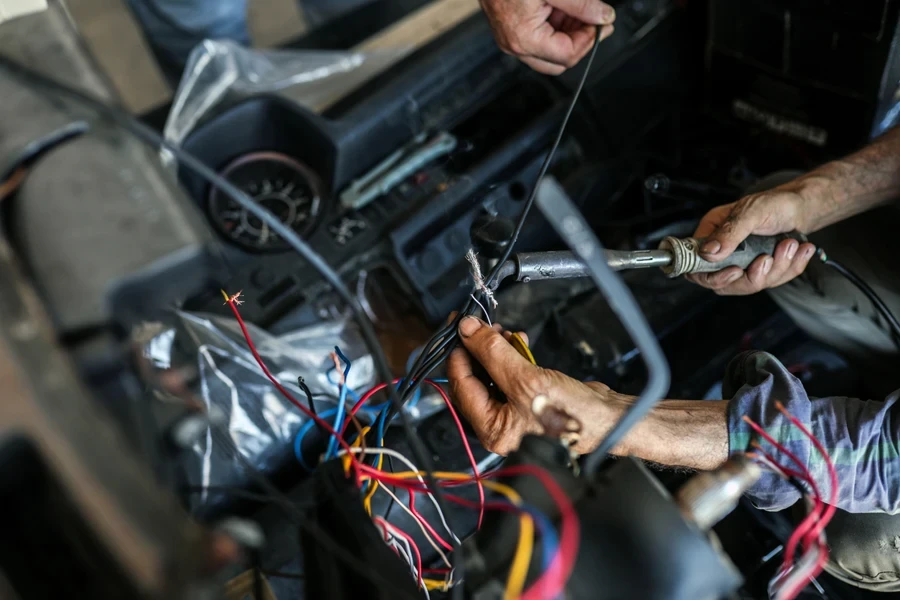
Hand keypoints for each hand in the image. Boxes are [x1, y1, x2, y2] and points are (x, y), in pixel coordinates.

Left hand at [447, 316, 612, 454]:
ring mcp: (514, 413)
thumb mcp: (526, 379)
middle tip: (480, 327)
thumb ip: (493, 353)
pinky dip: (512, 357)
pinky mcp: (529, 401)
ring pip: (492, 375)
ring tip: (504, 333)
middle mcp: (500, 424)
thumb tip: (468, 331)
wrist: (610, 419)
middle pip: (474, 380)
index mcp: (492, 429)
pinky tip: (519, 342)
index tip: (460, 328)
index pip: (461, 385)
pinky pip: (510, 376)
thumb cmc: (572, 413)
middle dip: (478, 350)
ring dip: (496, 351)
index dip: (459, 353)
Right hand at [479, 0, 615, 74]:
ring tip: (578, 10)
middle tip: (595, 21)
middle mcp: (515, 45)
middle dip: (580, 41)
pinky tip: (562, 9)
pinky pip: (539, 39)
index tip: (603, 23)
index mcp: (524, 38)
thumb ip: (582, 5)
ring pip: (550, 52)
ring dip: (569, 34)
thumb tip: (603, 17)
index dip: (590, 40)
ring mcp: (511, 39)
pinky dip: (556, 27)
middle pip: (559, 61)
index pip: (568, 55)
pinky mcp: (511, 30)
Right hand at [688, 187, 817, 294]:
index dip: (713, 276)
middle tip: (768, 257)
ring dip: (778, 267)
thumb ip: (729, 233)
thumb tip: (708, 253)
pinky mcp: (762, 270)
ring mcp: (742, 262)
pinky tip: (799, 250)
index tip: (736, 270)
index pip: (697, 267)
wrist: (803, 207)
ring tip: (790, 244)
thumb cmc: (776, 202)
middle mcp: (724, 251)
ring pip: (751, 284)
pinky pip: (772, 282)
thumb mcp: (752, 212)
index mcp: (712, 233)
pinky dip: (790, 268)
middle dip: (754, 275)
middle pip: (725, 284)